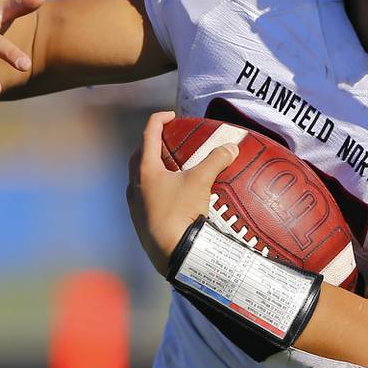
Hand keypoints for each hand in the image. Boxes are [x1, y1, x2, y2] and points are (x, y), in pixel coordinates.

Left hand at [126, 111, 238, 272]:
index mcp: (145, 170)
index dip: (159, 120)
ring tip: (170, 169)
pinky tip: (170, 196)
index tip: (173, 116)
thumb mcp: (201, 182)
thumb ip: (216, 161)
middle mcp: (135, 184)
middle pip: (139, 156)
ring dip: (152, 168)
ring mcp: (135, 204)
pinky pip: (144, 196)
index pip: (148, 134)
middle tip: (168, 142)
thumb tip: (232, 147)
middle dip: (152, 144)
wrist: (168, 251)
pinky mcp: (140, 220)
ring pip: (139, 178)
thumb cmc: (180, 211)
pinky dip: (155, 188)